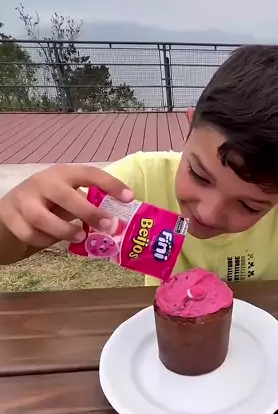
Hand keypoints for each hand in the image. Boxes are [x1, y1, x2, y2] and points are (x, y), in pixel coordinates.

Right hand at [0, 164, 132, 248]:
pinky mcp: (12, 218)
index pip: (89, 173)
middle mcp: (43, 183)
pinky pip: (30, 234)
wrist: (10, 210)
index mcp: (62, 173)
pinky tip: (52, 241)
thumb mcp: (67, 197)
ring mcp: (24, 200)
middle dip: (89, 211)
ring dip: (64, 230)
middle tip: (109, 226)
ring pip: (41, 217)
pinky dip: (45, 241)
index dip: (110, 184)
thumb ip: (88, 205)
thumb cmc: (48, 203)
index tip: (129, 198)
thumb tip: (118, 224)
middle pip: (65, 194)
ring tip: (80, 237)